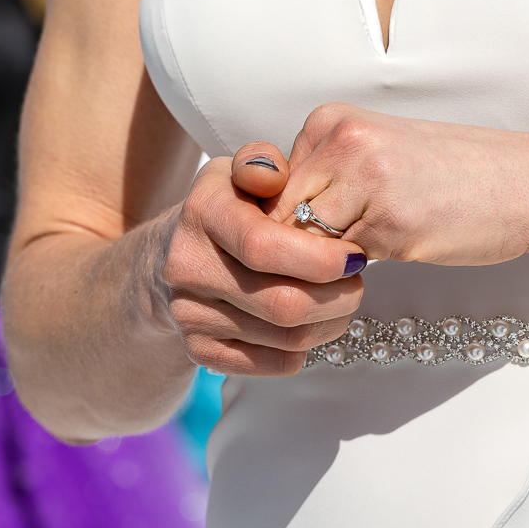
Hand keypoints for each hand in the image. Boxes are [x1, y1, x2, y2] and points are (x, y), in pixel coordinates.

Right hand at [159, 143, 366, 376]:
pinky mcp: (200, 351)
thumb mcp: (237, 172)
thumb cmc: (226, 209)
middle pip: (283, 303)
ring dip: (332, 323)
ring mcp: (189, 315)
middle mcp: (187, 268)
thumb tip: (273, 174)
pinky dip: (308, 349)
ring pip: (287, 338)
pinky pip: (274, 365)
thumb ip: (261, 162)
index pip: (263, 246)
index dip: (320, 258)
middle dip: (338, 296)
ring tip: (343, 299)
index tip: (355, 255)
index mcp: (201, 214)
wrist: (171, 257)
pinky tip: (315, 324)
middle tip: (357, 280)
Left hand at [264, 102, 528, 264]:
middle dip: (296, 250)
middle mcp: (339, 141)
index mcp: (330, 121)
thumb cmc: (451, 177)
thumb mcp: (374, 158)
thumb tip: (259, 230)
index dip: (281, 224)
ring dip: (329, 263)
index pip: (266, 189)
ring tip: (375, 246)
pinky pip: (344, 265)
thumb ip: (320, 180)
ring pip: (306, 247)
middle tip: (338, 255)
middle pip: (276, 219)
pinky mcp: (389, 222)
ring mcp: (363, 180)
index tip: (313, 234)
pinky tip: (403, 246)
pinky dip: (360, 271)